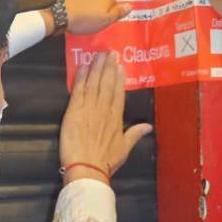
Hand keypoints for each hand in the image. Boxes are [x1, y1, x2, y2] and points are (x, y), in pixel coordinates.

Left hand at [60, 52, 152, 184]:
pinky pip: (78, 90)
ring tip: (97, 55)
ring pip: (93, 84)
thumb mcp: (124, 149)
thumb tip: (148, 126)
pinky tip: (82, 67)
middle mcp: (104, 110)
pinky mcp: (74, 111)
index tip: (120, 66)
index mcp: (116, 118)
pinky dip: (81, 78)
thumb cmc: (105, 161)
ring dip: (95, 68)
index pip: (119, 93)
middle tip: (109, 53)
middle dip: (108, 67)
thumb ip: (135, 134)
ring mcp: (89, 109)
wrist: (87, 169)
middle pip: (106, 84)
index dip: (119, 78)